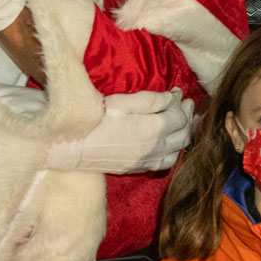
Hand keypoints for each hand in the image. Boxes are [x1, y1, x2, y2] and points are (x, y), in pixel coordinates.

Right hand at [44, 91, 194, 173]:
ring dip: (182, 135)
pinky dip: (172, 151)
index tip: (178, 92)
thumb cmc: (95, 119)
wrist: (73, 146)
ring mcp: (147, 161)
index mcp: (153, 129)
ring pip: (178, 150)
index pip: (179, 117)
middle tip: (185, 105)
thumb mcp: (122, 101)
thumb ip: (151, 99)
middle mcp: (155, 148)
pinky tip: (168, 143)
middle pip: (184, 134)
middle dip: (187, 118)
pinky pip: (165, 163)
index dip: (181, 103)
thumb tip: (173, 97)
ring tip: (180, 122)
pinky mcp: (138, 168)